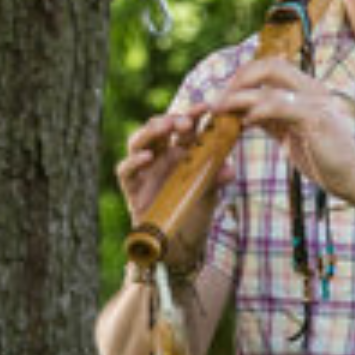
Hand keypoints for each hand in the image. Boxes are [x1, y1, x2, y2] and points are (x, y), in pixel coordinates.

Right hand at [115, 103, 233, 266]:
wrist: (180, 247)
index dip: (193, 114)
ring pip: (138, 142)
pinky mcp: (131, 189)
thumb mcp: (210, 194)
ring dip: (151, 131)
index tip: (207, 107)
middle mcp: (161, 157)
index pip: (184, 127)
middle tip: (187, 120)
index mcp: (180, 153)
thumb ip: (216, 178)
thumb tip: (229, 167)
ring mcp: (144, 171)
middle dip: (172, 120)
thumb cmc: (194, 214)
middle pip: (159, 129)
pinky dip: (134, 161)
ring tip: (166, 127)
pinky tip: (147, 157)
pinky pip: (125, 170)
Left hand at [213, 58, 354, 202]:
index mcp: (308, 90)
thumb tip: (245, 112)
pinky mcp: (315, 119)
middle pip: (270, 65)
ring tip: (221, 109)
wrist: (352, 178)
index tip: (225, 93)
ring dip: (239, 97)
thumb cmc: (324, 159)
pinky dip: (257, 112)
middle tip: (219, 98)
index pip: (272, 66)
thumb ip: (272, 120)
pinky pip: (279, 107)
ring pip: (270, 86)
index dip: (245, 74)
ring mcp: (315, 102)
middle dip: (239, 78)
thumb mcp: (292, 134)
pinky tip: (245, 122)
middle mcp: (313, 89)